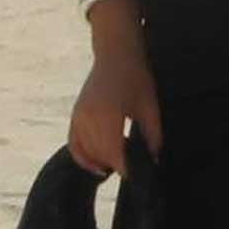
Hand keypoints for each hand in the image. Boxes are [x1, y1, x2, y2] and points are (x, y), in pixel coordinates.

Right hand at [68, 29, 163, 176]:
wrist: (116, 53)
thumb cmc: (136, 77)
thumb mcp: (150, 106)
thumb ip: (153, 135)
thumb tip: (154, 160)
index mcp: (109, 114)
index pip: (114, 152)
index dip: (125, 168)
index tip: (137, 175)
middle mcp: (89, 117)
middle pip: (100, 154)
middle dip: (115, 165)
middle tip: (132, 169)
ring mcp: (79, 116)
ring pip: (86, 151)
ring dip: (100, 161)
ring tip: (117, 165)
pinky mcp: (75, 114)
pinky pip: (74, 143)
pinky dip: (82, 156)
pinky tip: (95, 164)